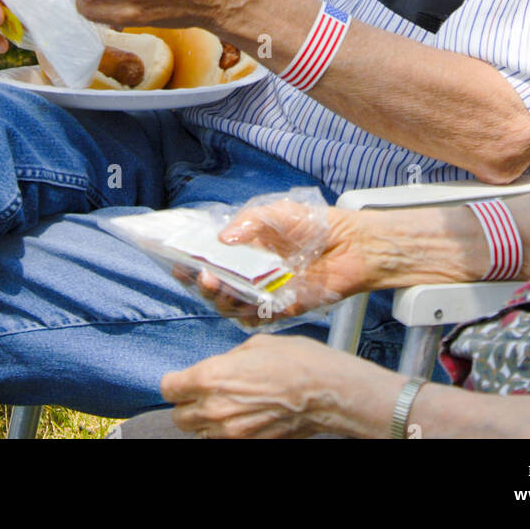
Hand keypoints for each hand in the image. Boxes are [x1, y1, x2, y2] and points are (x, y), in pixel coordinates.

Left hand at [162, 333, 404, 438]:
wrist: (325, 391)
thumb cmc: (295, 361)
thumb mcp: (254, 345)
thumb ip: (227, 361)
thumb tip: (218, 369)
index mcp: (211, 377)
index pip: (169, 389)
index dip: (175, 382)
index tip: (182, 379)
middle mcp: (214, 409)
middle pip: (179, 417)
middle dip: (187, 404)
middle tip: (203, 393)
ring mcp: (231, 433)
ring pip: (199, 433)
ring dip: (205, 421)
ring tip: (226, 405)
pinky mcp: (248, 446)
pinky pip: (223, 442)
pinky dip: (226, 432)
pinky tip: (242, 417)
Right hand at [182, 202, 376, 325]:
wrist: (351, 244)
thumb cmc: (314, 224)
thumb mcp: (276, 212)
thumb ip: (249, 222)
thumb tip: (222, 239)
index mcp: (247, 249)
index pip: (212, 259)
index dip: (193, 263)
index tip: (179, 261)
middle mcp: (252, 273)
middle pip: (217, 286)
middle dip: (203, 284)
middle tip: (202, 276)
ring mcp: (266, 292)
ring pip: (233, 304)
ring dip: (221, 299)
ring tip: (219, 287)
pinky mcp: (283, 308)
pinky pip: (258, 318)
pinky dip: (248, 314)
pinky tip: (244, 303)